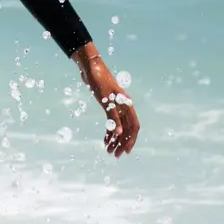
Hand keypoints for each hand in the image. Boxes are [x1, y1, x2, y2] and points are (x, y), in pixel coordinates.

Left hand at [73, 42, 138, 156]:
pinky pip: (112, 123)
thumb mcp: (106, 100)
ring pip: (119, 128)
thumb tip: (119, 134)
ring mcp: (116, 107)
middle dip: (121, 143)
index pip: (133, 126)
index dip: (131, 140)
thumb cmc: (99, 81)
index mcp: (127, 105)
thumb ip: (113, 117)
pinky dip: (109, 132)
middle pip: (126, 129)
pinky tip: (104, 140)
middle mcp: (124, 107)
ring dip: (114, 140)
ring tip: (108, 151)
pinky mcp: (108, 106)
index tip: (125, 152)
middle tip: (114, 155)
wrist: (90, 68)